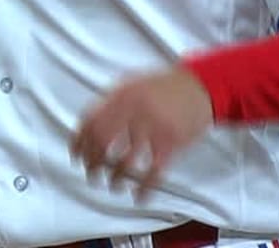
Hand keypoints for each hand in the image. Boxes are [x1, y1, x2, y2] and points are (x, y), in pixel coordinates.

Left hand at [69, 67, 213, 200]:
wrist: (201, 86)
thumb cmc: (166, 86)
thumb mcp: (132, 83)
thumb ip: (111, 100)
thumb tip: (90, 121)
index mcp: (121, 96)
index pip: (90, 122)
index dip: (79, 142)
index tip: (76, 155)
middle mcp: (134, 111)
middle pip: (102, 142)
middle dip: (93, 162)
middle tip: (91, 173)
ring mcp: (153, 127)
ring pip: (124, 160)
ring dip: (115, 177)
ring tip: (112, 184)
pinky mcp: (171, 143)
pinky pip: (153, 171)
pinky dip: (144, 186)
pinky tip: (139, 195)